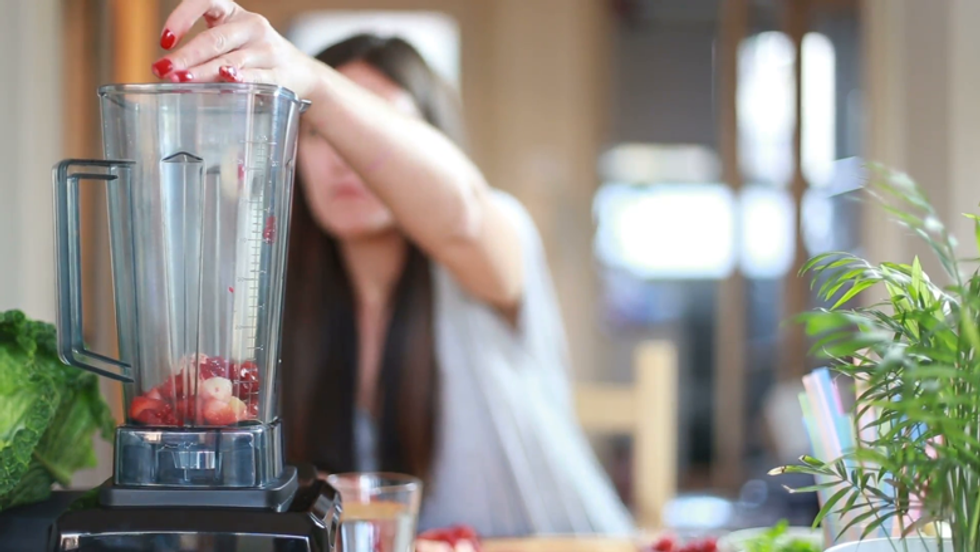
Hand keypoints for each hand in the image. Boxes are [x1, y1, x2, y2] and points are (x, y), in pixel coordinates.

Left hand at [154, 0, 317, 96]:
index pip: (205, 0)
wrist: (299, 71)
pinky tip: (226, 81)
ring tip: (181, 80)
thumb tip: (165, 72)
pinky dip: (240, 79)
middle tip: (162, 70)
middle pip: (214, 39)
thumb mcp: (229, 41)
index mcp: (233, 12)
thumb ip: (203, 51)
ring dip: (203, 71)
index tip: (165, 41)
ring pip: (231, 60)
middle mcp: (251, 26)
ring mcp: (268, 49)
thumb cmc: (252, 56)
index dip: (182, 16)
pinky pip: (257, 76)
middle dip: (185, 56)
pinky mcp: (280, 73)